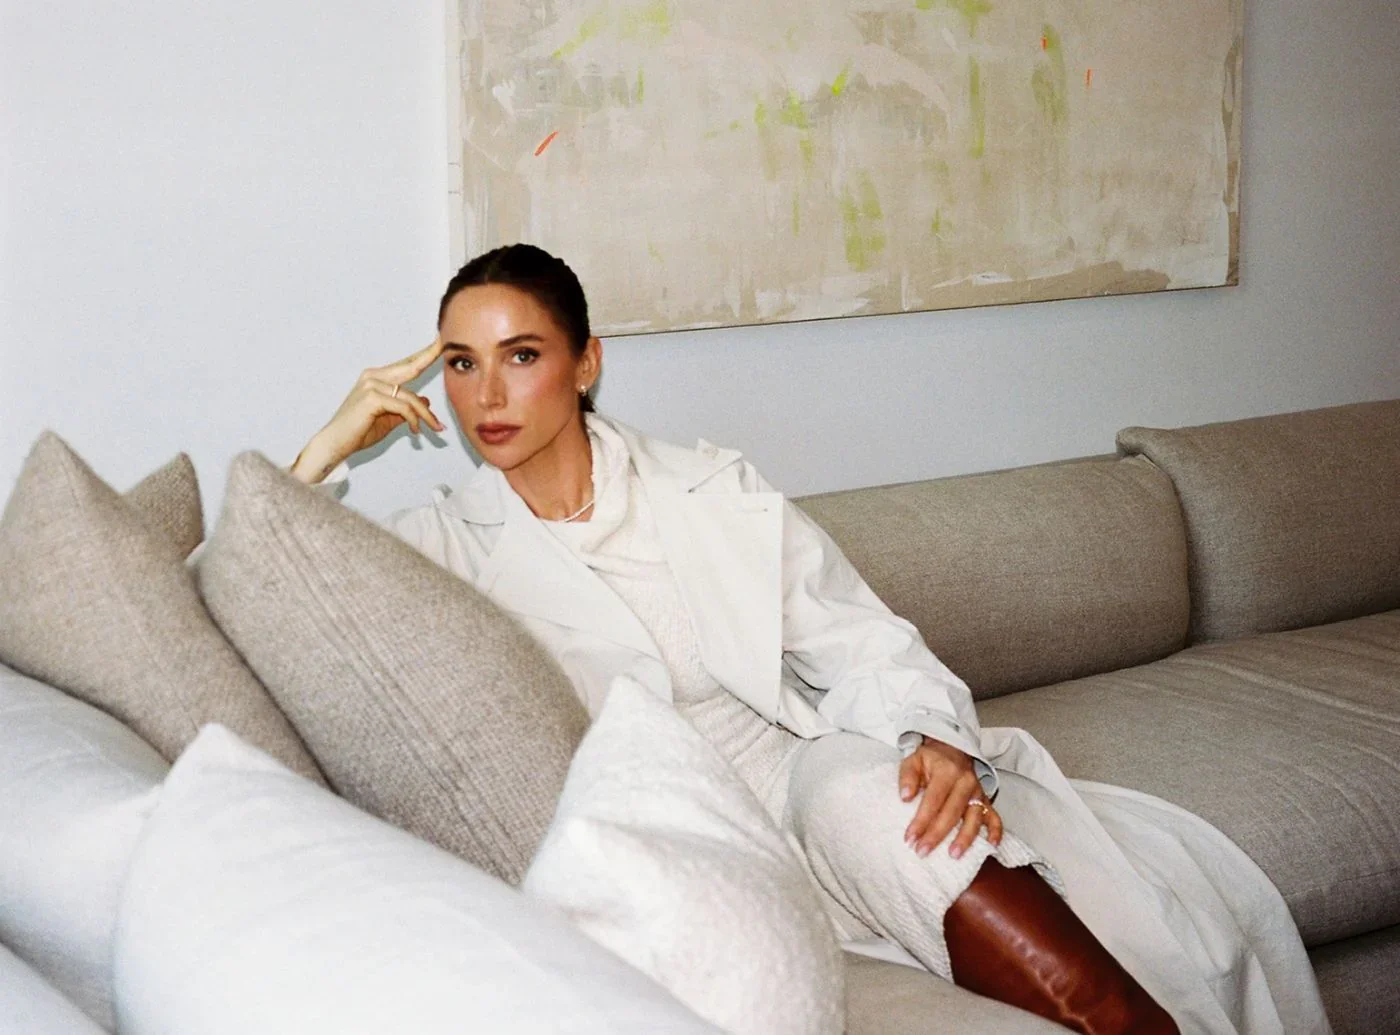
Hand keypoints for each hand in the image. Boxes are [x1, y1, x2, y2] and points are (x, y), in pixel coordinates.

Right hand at [291, 337, 446, 482]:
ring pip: (411, 397)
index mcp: (376, 377)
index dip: (424, 353)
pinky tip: (415, 431)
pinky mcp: (372, 397)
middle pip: (411, 368)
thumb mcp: (389, 418)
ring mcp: (371, 385)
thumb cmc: (359, 432)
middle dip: (429, 355)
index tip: (440, 341)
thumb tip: (425, 400)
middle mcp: (373, 376)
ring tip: (436, 429)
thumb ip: (406, 408)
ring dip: (426, 415)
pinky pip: (404, 408)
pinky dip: (414, 420)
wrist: (336, 444)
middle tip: (446, 345)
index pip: (406, 364)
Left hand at [899, 738, 1002, 859]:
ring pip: (974, 818)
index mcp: (947, 772)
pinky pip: (994, 816)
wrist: (953, 749)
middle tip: (922, 851)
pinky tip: (993, 844)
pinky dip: (996, 830)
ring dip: (965, 838)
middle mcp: (965, 782)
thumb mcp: (914, 760)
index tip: (910, 838)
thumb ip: (907, 776)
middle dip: (937, 834)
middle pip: (952, 813)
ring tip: (954, 855)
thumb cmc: (930, 759)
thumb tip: (904, 796)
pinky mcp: (985, 799)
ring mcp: (978, 792)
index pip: (933, 800)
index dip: (921, 821)